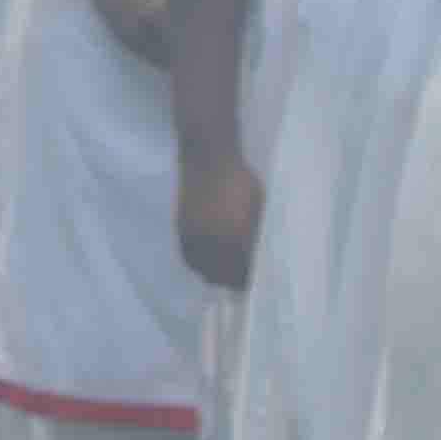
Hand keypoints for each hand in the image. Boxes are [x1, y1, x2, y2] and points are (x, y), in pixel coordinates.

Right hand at [177, 150, 262, 288]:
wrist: (207, 158)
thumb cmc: (240, 179)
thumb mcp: (258, 205)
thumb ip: (256, 233)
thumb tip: (257, 256)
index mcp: (238, 235)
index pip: (244, 271)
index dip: (249, 279)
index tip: (253, 280)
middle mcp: (214, 241)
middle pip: (223, 277)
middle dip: (233, 281)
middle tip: (241, 278)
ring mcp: (195, 237)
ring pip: (204, 271)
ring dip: (215, 274)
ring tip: (224, 269)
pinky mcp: (181, 230)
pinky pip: (190, 259)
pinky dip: (199, 264)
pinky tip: (207, 260)